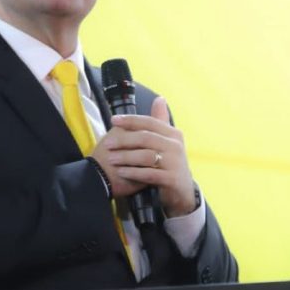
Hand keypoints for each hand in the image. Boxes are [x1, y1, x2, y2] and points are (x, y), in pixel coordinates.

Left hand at [91, 97, 197, 216]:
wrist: (182, 191)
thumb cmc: (169, 163)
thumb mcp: (167, 141)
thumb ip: (160, 121)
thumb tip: (159, 98)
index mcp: (173, 133)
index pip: (150, 122)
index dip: (131, 120)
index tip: (113, 120)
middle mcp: (176, 145)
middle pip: (146, 137)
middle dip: (124, 140)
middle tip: (107, 144)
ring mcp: (175, 162)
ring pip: (146, 155)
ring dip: (125, 157)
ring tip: (111, 159)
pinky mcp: (172, 178)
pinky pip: (148, 174)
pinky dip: (132, 172)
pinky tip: (121, 172)